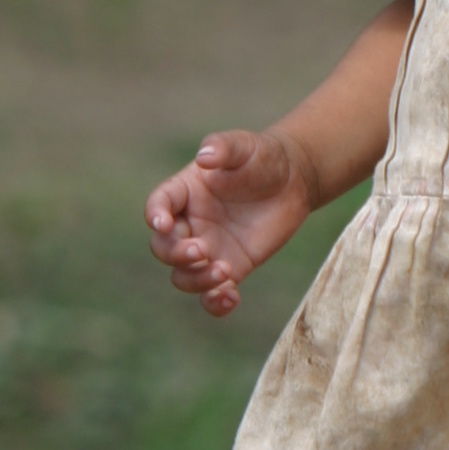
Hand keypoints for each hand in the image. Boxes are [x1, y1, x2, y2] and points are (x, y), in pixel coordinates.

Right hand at [144, 129, 315, 318]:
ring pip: (183, 276)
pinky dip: (215, 303)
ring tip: (225, 273)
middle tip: (203, 250)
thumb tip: (204, 156)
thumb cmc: (263, 158)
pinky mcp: (231, 268)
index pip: (158, 205)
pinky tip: (231, 299)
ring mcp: (208, 248)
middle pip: (164, 248)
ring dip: (196, 280)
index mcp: (184, 192)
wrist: (293, 181)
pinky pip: (212, 294)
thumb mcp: (245, 145)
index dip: (155, 215)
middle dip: (176, 254)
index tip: (162, 223)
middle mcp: (190, 223)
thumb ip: (224, 147)